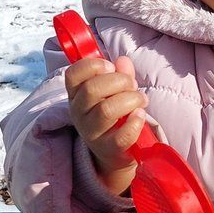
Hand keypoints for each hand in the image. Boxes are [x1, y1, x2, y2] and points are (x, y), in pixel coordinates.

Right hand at [64, 55, 147, 194]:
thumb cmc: (113, 114)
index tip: (111, 67)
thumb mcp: (113, 91)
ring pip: (107, 110)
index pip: (72, 74)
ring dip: (130, 99)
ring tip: (141, 100)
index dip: (93, 66)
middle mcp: (78, 113)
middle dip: (120, 81)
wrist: (114, 151)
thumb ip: (119, 73)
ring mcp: (91, 132)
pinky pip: (122, 135)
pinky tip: (140, 115)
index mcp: (76, 94)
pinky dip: (135, 122)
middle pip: (92, 89)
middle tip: (133, 86)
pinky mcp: (108, 149)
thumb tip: (123, 61)